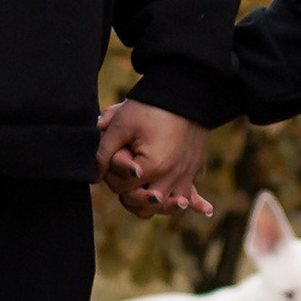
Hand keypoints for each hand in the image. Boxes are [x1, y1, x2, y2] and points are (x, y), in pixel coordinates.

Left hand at [96, 100, 212, 218]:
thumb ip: (104, 152)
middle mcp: (173, 178)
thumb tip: (95, 175)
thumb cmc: (150, 106)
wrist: (186, 90)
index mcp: (153, 168)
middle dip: (129, 192)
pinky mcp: (196, 169)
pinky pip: (193, 193)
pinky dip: (193, 201)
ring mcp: (187, 176)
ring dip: (155, 204)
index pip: (121, 188)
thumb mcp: (121, 124)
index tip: (118, 152)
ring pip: (167, 207)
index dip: (113, 172)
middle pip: (143, 205)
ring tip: (147, 194)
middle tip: (127, 172)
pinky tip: (204, 209)